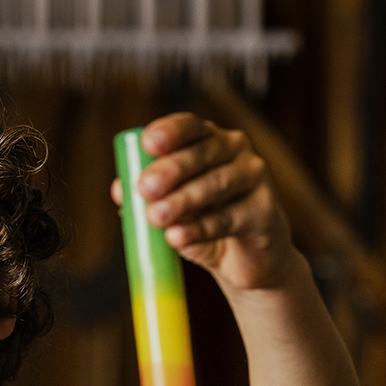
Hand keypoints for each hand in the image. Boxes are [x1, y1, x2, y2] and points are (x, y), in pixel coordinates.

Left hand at [111, 112, 296, 292]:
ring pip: (216, 185)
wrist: (247, 259)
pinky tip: (177, 237)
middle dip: (171, 169)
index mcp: (209, 139)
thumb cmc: (206, 223)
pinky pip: (229, 218)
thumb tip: (120, 190)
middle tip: (145, 187)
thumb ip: (148, 197)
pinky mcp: (266, 210)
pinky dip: (200, 228)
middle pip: (202, 153)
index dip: (169, 132)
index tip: (147, 144)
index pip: (189, 126)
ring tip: (155, 217)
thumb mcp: (173, 209)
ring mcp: (254, 177)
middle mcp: (235, 150)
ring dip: (183, 200)